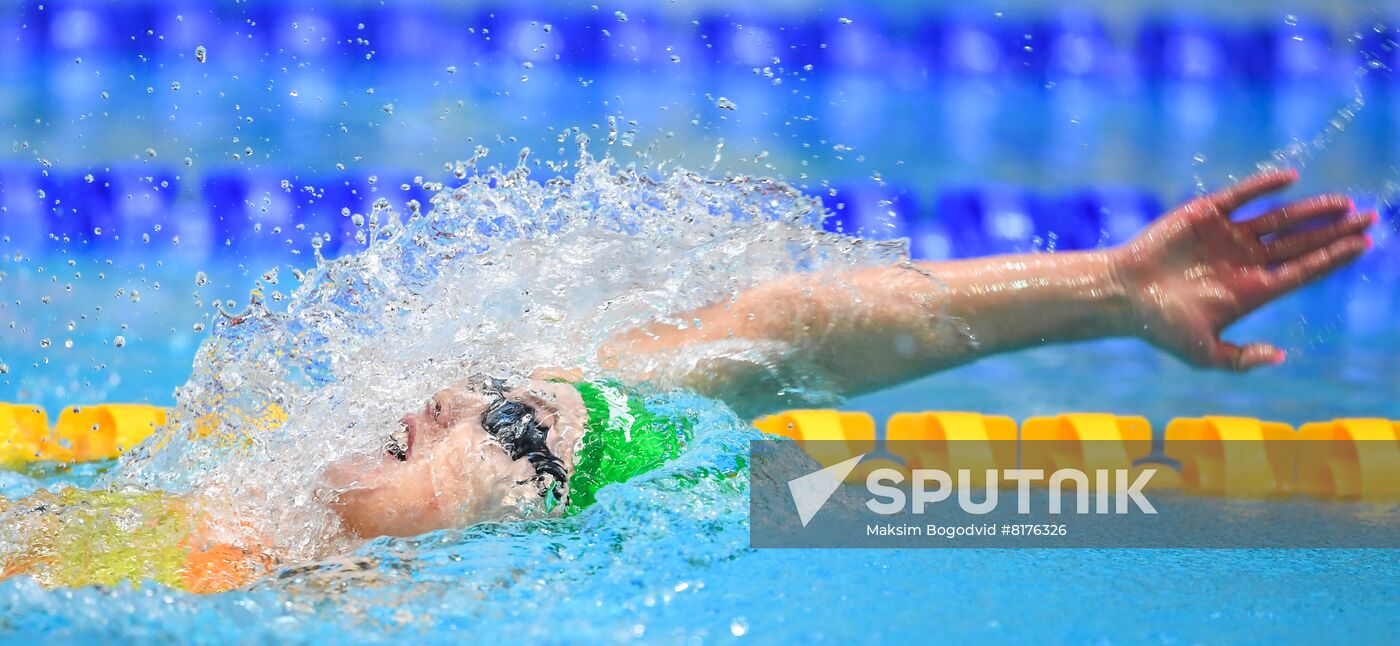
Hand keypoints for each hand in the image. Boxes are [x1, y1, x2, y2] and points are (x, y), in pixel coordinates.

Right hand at [1113, 168, 1373, 370]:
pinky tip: (1291, 179)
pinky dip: (1265, 186)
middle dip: (1336, 231)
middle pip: (1300, 243)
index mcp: (1250, 291)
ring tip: (1344, 203)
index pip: (1302, 270)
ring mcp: (1227, 236)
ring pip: (1279, 219)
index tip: (1365, 245)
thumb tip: (1280, 356)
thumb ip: (1240, 359)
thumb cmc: (1160, 327)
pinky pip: (1242, 196)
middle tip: (1371, 218)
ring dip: (1311, 210)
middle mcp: (1245, 261)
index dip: (1333, 258)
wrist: (1122, 295)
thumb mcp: (1203, 354)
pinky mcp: (1206, 214)